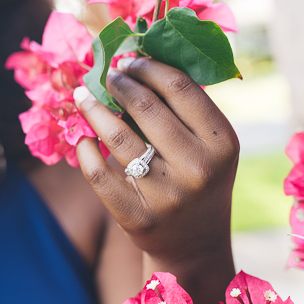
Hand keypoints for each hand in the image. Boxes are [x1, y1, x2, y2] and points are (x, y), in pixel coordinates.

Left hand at [74, 57, 236, 279]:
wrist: (194, 242)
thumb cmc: (196, 178)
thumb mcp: (207, 145)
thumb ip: (180, 108)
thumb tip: (131, 63)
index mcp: (221, 142)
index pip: (180, 88)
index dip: (148, 67)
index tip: (128, 61)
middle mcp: (198, 167)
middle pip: (145, 107)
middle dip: (118, 83)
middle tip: (105, 74)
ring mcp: (167, 194)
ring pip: (116, 136)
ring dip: (93, 108)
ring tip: (83, 96)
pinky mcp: (137, 215)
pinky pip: (98, 172)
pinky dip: (84, 148)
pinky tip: (82, 136)